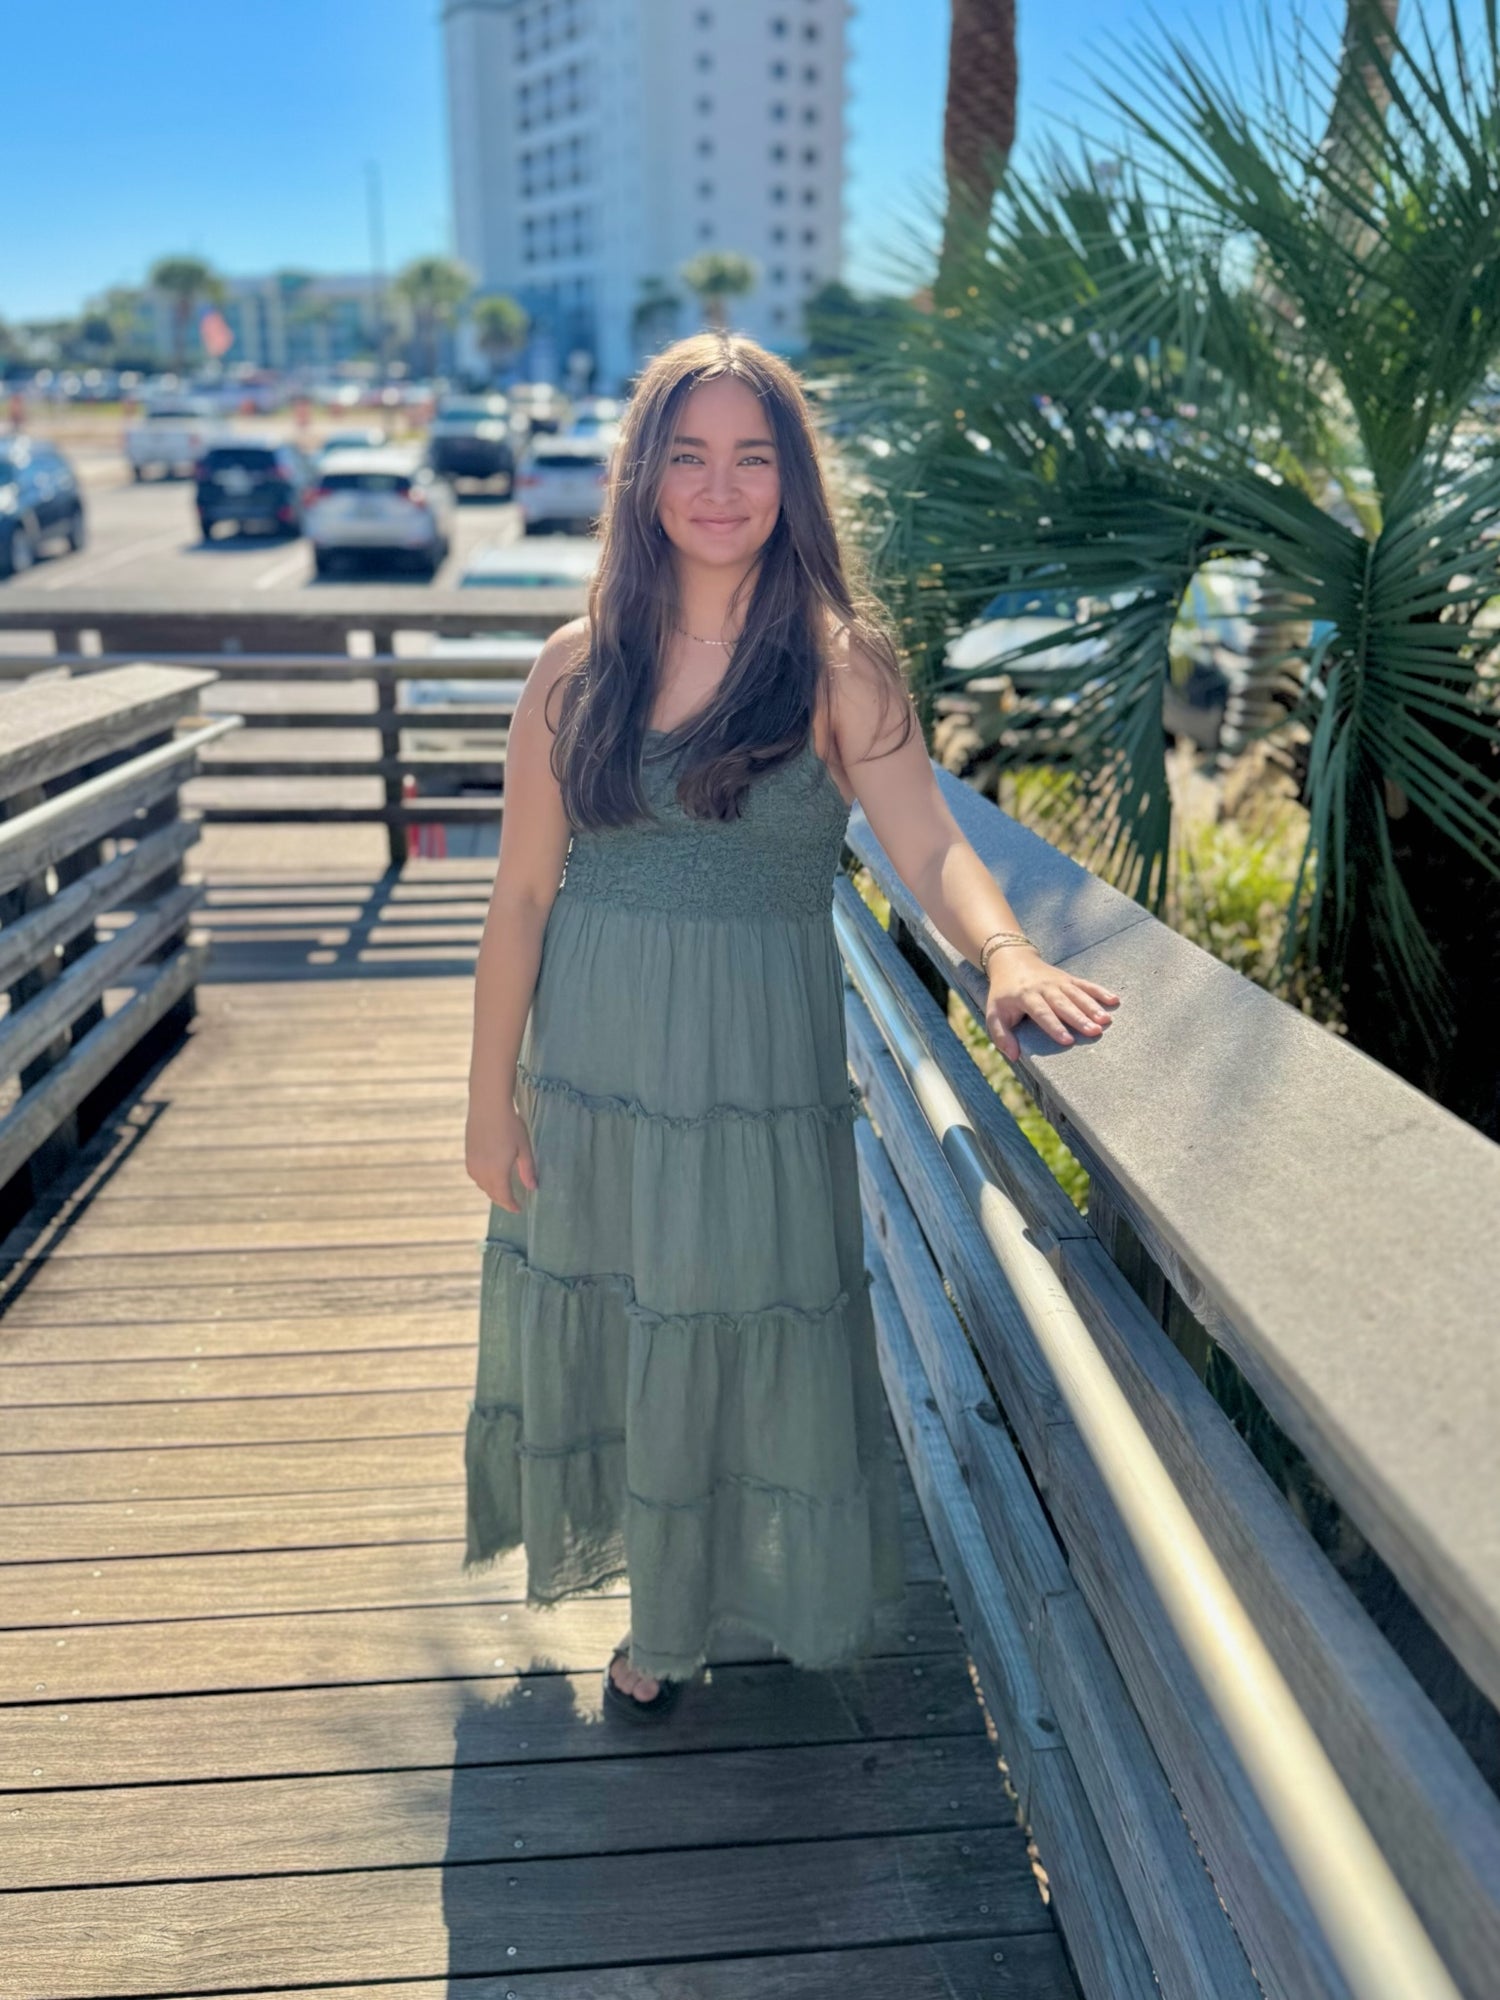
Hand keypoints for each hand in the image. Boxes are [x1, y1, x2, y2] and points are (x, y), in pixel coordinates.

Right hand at [466, 1096, 538, 1212]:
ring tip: (502, 1191)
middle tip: (512, 1202)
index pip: (504, 1196)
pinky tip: (490, 1176)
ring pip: (482, 1185)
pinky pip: (475, 1176)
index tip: (519, 1209)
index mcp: (497, 1173)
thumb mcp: (524, 1148)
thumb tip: (533, 1187)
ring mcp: (472, 1163)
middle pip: (491, 1193)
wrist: (488, 1107)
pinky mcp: (468, 1155)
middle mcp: (481, 1172)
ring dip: (492, 1191)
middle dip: (502, 1200)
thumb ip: (527, 1170)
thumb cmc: (510, 1125)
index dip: (511, 1205)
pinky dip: (483, 1181)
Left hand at [984, 948, 1119, 1062]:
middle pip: (1063, 1004)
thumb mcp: (994, 1013)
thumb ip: (1001, 1035)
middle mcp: (1044, 988)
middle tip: (1095, 1032)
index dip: (1055, 1027)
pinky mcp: (1067, 978)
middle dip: (1079, 1018)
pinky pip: (1085, 984)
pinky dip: (1100, 991)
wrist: (1012, 960)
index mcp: (1025, 997)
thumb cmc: (1003, 994)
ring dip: (1092, 1006)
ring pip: (1077, 994)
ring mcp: (1058, 982)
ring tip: (1106, 1020)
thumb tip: (1014, 1056)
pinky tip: (1114, 1000)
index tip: (1068, 1041)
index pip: (1042, 1013)